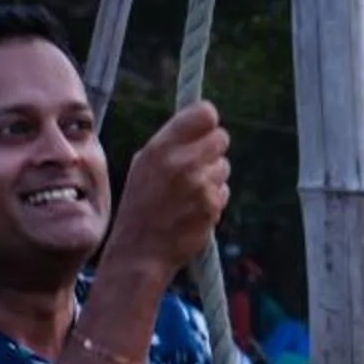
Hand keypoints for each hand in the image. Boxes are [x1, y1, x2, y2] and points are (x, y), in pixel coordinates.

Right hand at [109, 102, 230, 280]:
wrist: (140, 250)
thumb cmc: (140, 205)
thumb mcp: (143, 165)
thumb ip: (171, 143)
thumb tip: (200, 124)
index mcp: (161, 147)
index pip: (205, 113)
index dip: (207, 120)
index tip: (204, 129)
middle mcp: (182, 162)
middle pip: (222, 137)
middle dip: (212, 149)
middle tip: (197, 163)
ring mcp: (200, 185)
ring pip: (224, 166)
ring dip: (212, 176)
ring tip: (189, 192)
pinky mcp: (212, 205)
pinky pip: (223, 190)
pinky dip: (213, 198)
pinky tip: (193, 208)